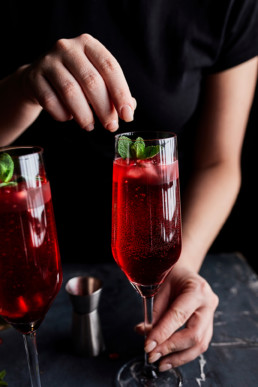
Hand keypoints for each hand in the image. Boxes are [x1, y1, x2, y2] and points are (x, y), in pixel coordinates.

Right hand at [20, 34, 135, 130]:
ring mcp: (48, 61)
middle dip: (104, 108)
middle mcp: (68, 48)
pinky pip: (51, 101)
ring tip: (89, 126)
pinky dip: (62, 115)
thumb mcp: (96, 80)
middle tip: (110, 126)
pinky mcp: (33, 77)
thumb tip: (129, 109)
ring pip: (70, 92)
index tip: (127, 115)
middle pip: (91, 81)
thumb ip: (114, 93)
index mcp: (89, 44)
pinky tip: (68, 117)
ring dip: (84, 115)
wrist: (38, 79)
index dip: (121, 93)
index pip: (110, 67)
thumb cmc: (74, 81)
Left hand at [135, 266, 218, 371]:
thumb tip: (145, 335)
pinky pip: (199, 344)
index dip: (162, 333)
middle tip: (152, 355)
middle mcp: (208, 303)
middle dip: (171, 348)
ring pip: (200, 344)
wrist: (182, 271)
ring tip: (160, 363)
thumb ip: (155, 312)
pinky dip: (183, 354)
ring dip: (178, 357)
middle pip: (194, 334)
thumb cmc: (170, 276)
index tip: (148, 345)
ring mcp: (211, 315)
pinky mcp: (209, 325)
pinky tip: (169, 359)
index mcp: (197, 289)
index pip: (179, 316)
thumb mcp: (159, 287)